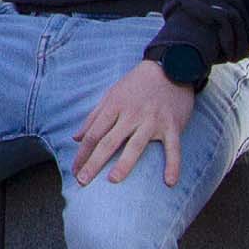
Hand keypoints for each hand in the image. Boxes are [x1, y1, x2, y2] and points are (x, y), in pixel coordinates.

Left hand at [72, 58, 199, 187]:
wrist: (172, 67)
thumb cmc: (138, 84)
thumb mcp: (112, 94)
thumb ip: (93, 117)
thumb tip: (76, 138)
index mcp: (115, 106)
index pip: (93, 134)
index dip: (82, 154)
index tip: (75, 170)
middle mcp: (132, 114)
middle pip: (109, 141)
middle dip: (94, 162)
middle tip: (82, 181)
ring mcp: (153, 120)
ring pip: (136, 145)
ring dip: (125, 164)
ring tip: (113, 180)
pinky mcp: (172, 125)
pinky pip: (173, 148)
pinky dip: (173, 164)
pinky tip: (170, 181)